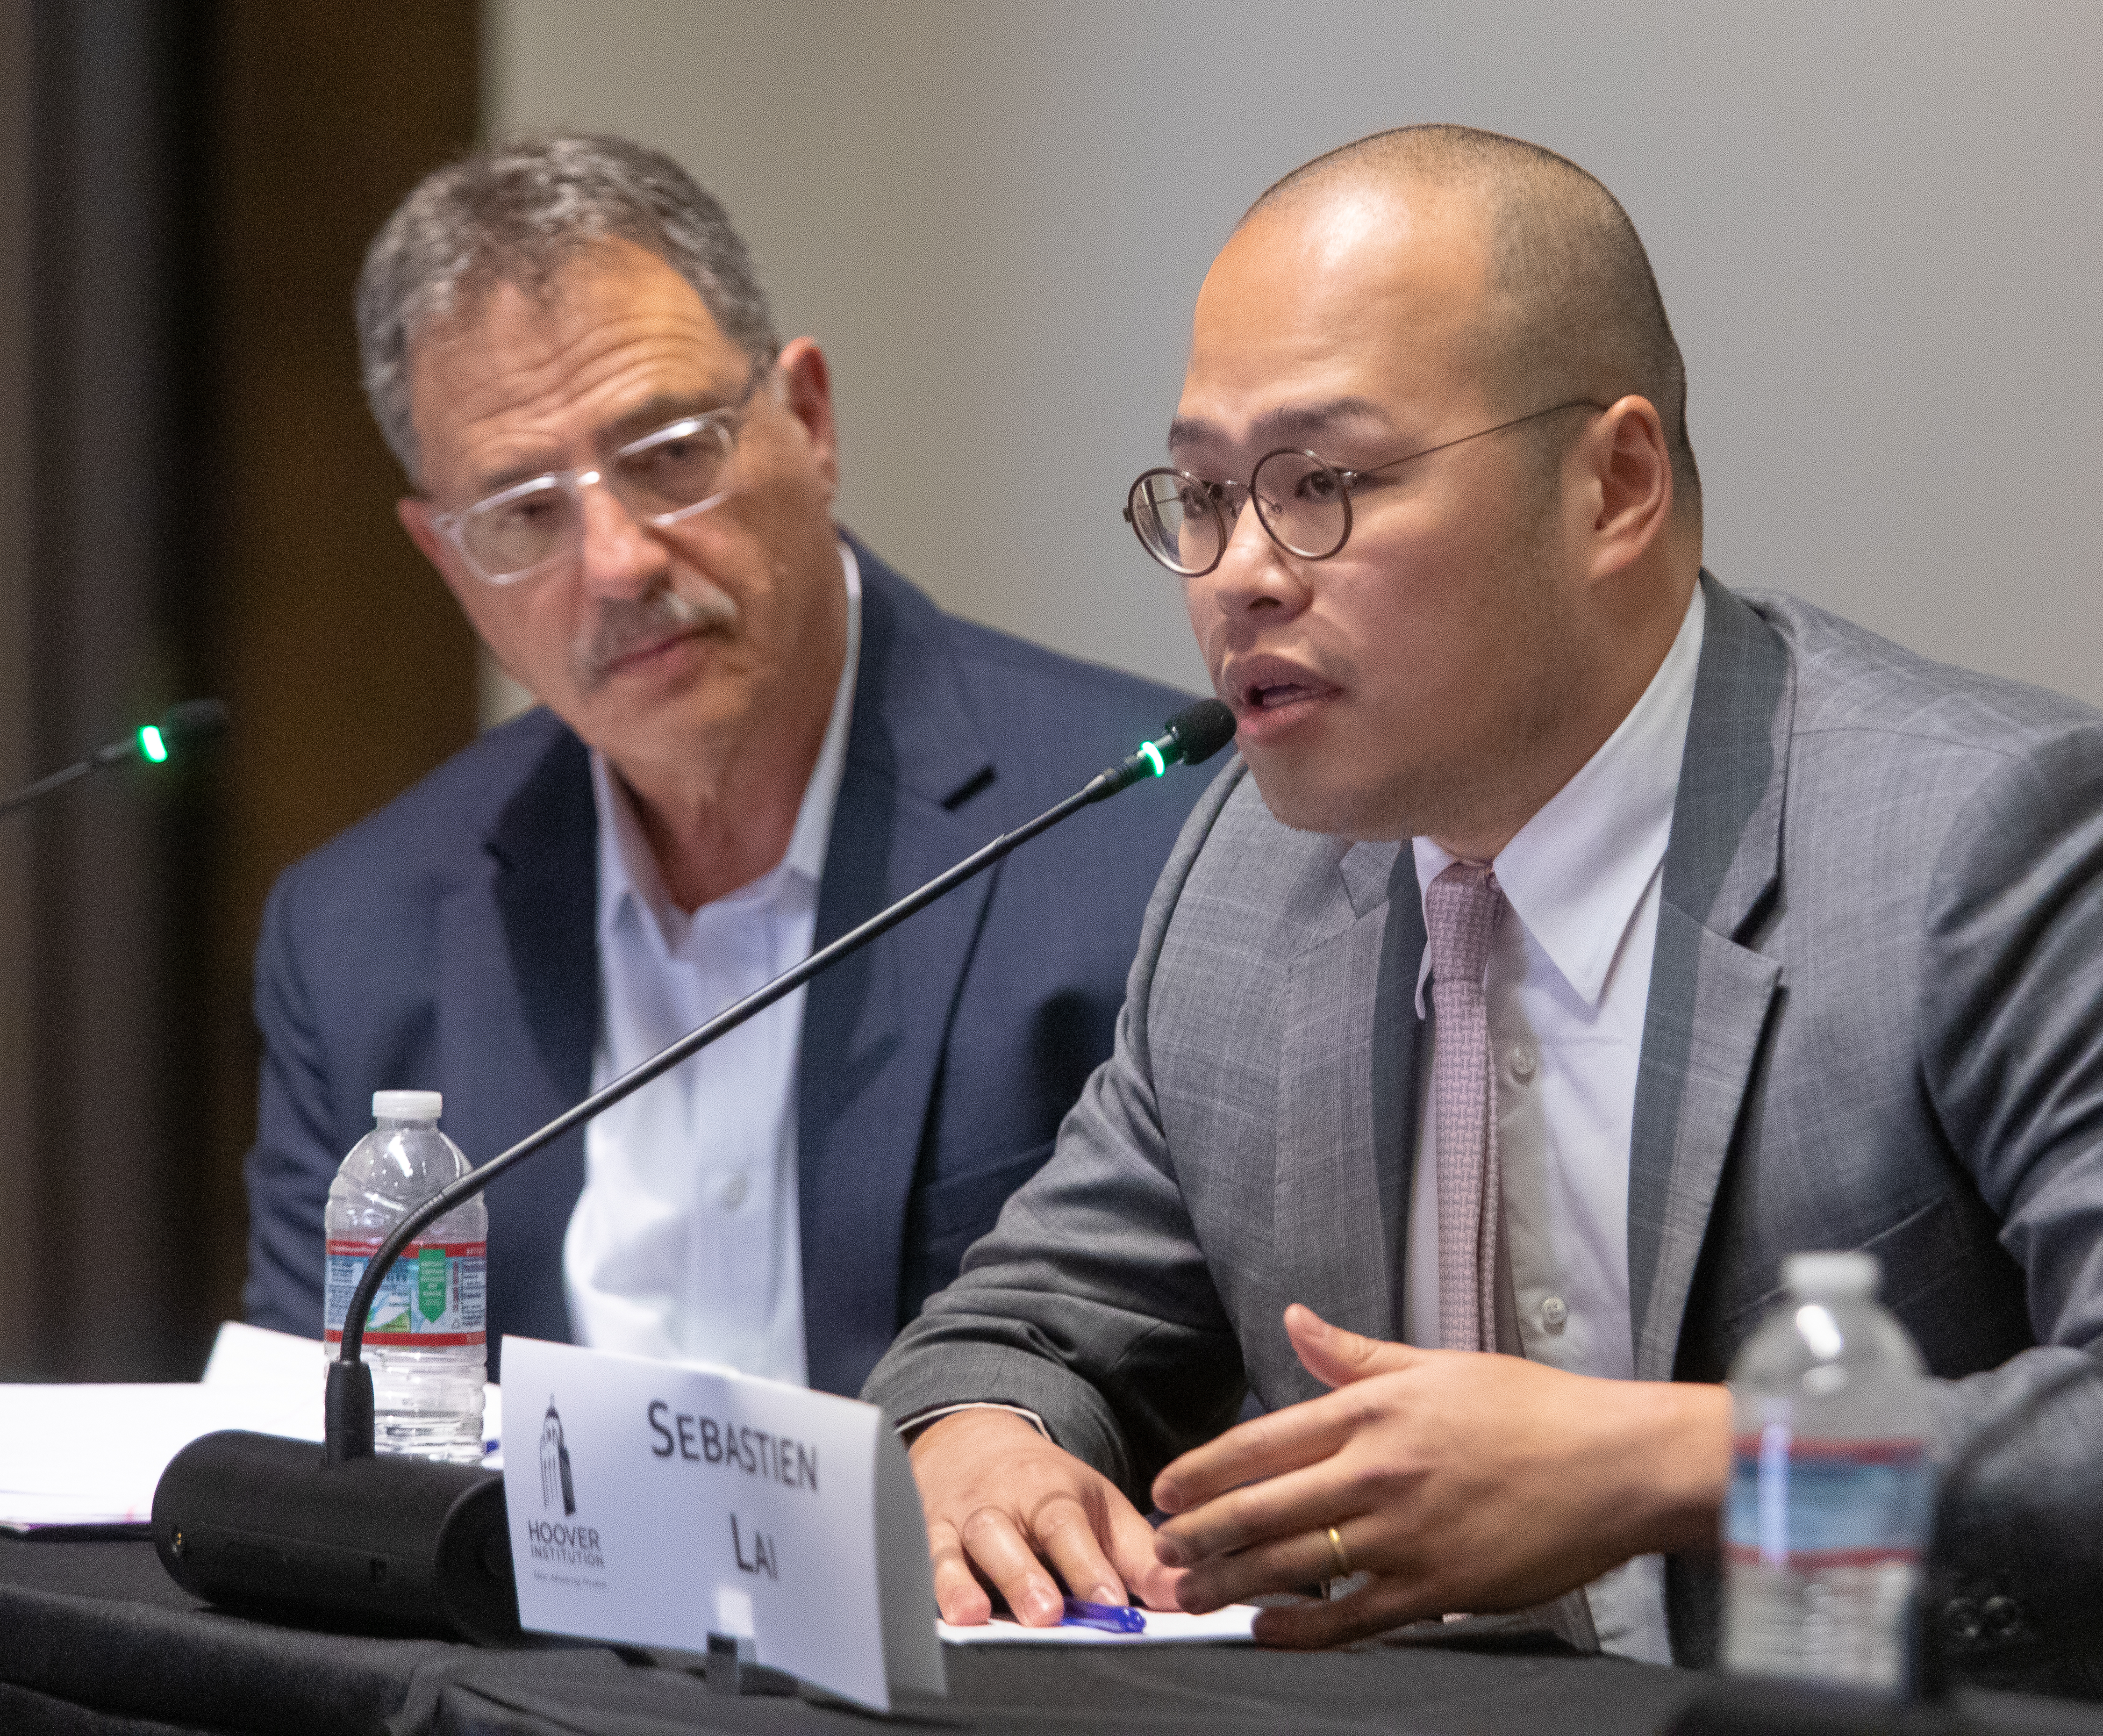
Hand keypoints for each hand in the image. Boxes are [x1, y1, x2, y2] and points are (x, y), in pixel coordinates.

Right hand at [907, 1408, 1184, 1625]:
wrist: (972, 1443)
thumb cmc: (1046, 1491)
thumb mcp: (1097, 1508)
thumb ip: (1137, 1555)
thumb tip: (1183, 1594)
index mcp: (1047, 1490)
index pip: (1067, 1526)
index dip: (1087, 1565)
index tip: (1111, 1602)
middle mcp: (996, 1503)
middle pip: (1006, 1536)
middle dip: (1024, 1576)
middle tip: (1046, 1613)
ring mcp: (953, 1521)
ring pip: (952, 1548)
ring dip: (962, 1582)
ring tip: (975, 1615)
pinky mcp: (920, 1538)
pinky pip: (914, 1560)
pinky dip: (921, 1586)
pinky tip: (936, 1614)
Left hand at [1150, 1304, 1728, 1647]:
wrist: (1612, 1463)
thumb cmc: (1528, 1409)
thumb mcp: (1434, 1365)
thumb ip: (1354, 1355)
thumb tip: (1294, 1320)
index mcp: (1371, 1412)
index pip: (1260, 1443)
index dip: (1203, 1470)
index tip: (1165, 1489)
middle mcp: (1376, 1471)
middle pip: (1261, 1507)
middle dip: (1198, 1533)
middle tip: (1158, 1551)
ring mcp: (1404, 1533)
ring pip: (1294, 1563)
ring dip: (1232, 1582)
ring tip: (1190, 1595)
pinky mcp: (1437, 1585)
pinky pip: (1353, 1614)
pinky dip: (1302, 1628)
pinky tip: (1268, 1631)